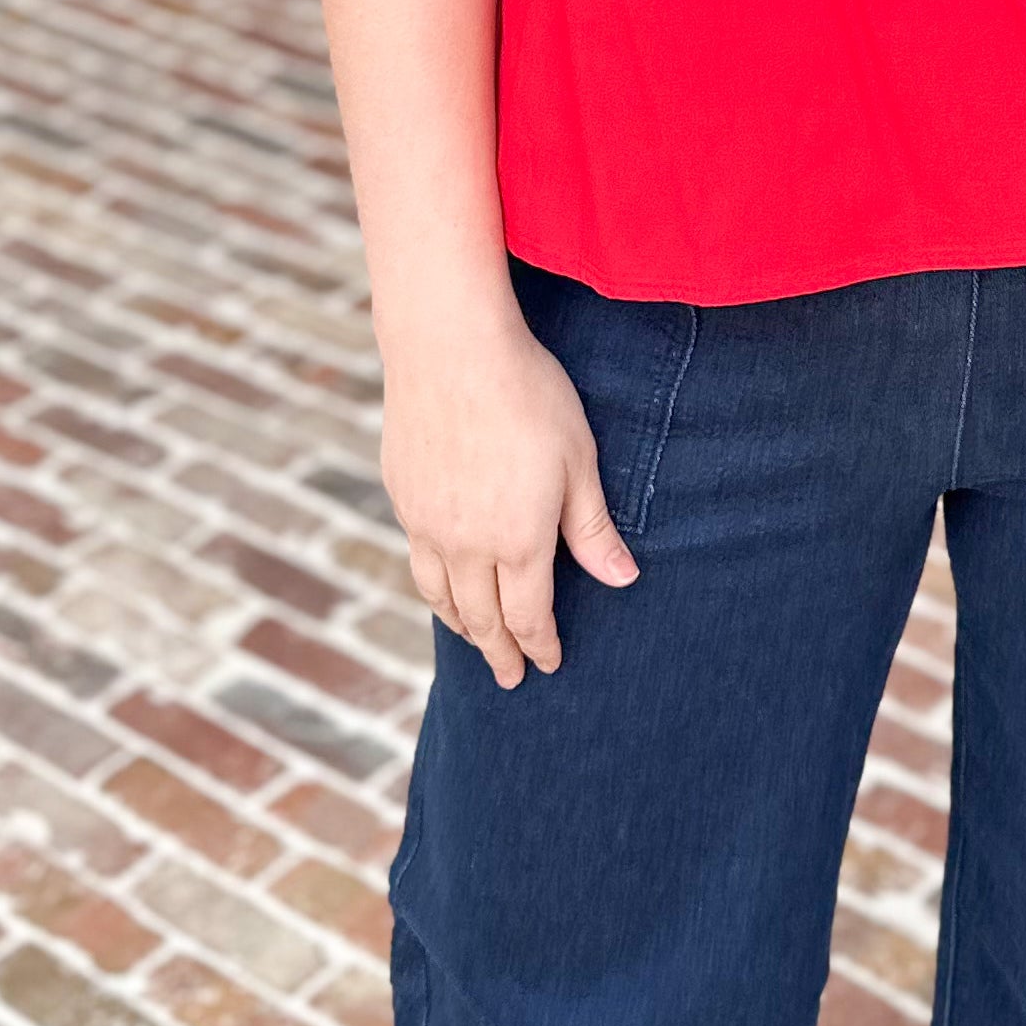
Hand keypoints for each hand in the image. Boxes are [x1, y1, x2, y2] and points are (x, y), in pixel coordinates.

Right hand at [377, 286, 638, 685]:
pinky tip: (441, 583)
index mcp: (518, 541)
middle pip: (483, 618)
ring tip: (474, 639)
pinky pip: (417, 562)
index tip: (548, 665)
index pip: (530, 615)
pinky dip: (432, 588)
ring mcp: (427, 524)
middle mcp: (467, 545)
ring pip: (441, 596)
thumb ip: (592, 528)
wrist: (450, 348)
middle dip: (500, 651)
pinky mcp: (402, 497)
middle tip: (509, 677)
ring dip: (461, 626)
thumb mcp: (578, 461)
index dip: (541, 645)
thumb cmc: (528, 396)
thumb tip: (623, 581)